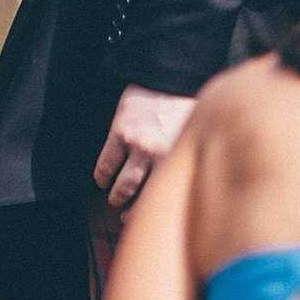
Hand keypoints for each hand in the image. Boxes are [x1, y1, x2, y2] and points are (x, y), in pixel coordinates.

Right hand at [92, 85, 197, 209]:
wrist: (169, 78)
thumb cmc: (187, 107)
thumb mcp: (197, 138)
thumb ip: (192, 161)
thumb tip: (197, 186)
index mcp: (181, 159)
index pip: (167, 198)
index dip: (156, 214)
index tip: (152, 221)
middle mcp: (159, 156)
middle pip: (141, 198)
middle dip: (131, 212)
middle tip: (126, 214)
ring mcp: (137, 146)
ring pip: (122, 187)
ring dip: (116, 197)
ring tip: (115, 198)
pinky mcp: (118, 133)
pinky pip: (104, 165)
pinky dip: (101, 177)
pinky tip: (102, 179)